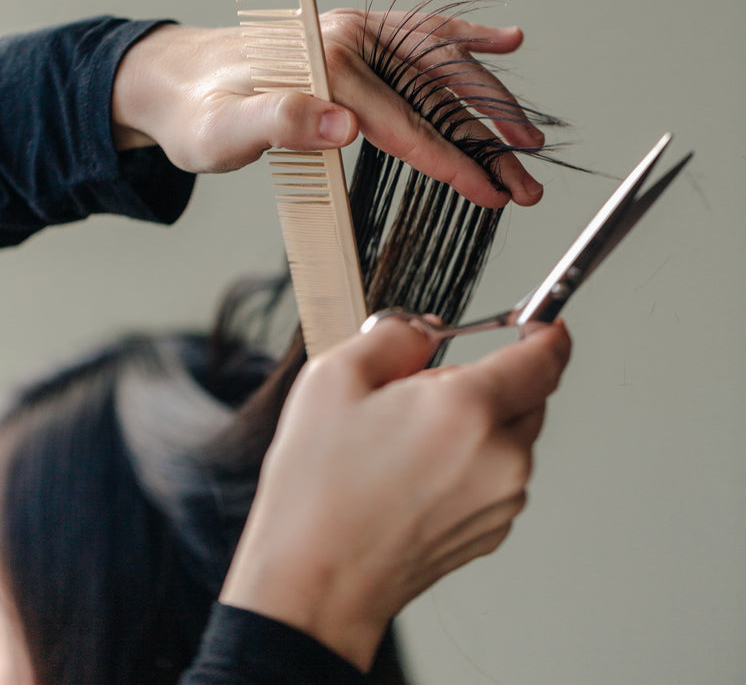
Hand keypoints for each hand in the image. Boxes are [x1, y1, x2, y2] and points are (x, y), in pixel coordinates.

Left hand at [111, 9, 543, 207]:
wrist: (175, 82)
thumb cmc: (197, 114)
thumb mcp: (222, 133)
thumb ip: (281, 123)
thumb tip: (347, 126)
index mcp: (322, 63)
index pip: (403, 123)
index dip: (452, 162)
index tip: (491, 193)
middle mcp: (347, 39)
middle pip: (435, 96)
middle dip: (486, 144)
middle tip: (525, 186)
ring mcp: (355, 35)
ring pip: (440, 69)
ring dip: (489, 105)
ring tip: (528, 142)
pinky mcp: (356, 40)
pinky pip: (421, 39)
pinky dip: (464, 42)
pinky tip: (505, 42)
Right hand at [220, 316, 570, 669]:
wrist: (314, 585)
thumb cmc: (319, 489)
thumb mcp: (335, 377)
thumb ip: (395, 335)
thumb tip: (427, 330)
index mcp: (467, 409)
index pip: (544, 358)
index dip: (547, 331)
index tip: (543, 321)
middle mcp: (500, 457)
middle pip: (530, 395)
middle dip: (492, 378)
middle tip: (426, 389)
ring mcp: (502, 501)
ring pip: (512, 436)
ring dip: (481, 423)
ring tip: (409, 441)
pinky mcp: (492, 531)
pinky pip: (499, 475)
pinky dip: (473, 462)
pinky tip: (416, 474)